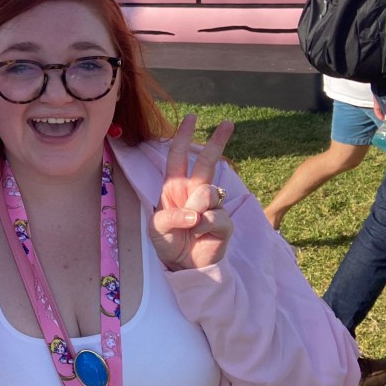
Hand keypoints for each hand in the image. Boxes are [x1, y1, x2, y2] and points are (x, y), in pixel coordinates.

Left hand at [150, 114, 234, 270]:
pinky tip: (200, 234)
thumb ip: (170, 217)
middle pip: (206, 161)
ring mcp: (211, 206)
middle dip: (217, 142)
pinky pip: (216, 216)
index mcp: (175, 187)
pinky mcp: (224, 223)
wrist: (183, 266)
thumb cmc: (168, 242)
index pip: (178, 156)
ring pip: (209, 192)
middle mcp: (194, 192)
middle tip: (228, 123)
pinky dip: (205, 225)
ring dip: (198, 207)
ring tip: (191, 225)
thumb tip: (195, 213)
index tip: (192, 118)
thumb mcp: (157, 229)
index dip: (183, 137)